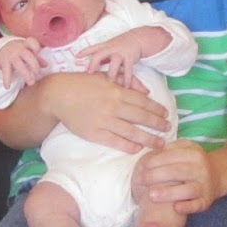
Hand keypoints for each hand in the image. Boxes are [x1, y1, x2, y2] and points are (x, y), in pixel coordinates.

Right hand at [0, 38, 43, 88]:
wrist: (1, 47)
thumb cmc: (19, 50)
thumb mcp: (27, 50)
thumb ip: (37, 57)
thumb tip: (46, 65)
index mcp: (26, 44)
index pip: (31, 42)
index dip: (35, 46)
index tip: (38, 51)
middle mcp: (18, 49)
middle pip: (27, 56)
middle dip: (34, 65)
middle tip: (37, 73)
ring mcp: (11, 56)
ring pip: (19, 65)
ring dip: (26, 74)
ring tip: (31, 83)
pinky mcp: (4, 62)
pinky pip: (6, 71)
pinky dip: (7, 80)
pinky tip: (8, 87)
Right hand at [46, 72, 169, 152]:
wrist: (59, 95)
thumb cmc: (83, 84)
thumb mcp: (105, 77)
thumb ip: (126, 82)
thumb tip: (146, 91)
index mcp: (117, 91)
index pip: (143, 102)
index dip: (156, 109)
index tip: (165, 115)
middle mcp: (113, 106)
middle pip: (142, 117)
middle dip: (158, 124)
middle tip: (168, 129)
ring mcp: (104, 120)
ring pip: (132, 132)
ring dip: (148, 139)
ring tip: (159, 144)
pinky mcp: (94, 133)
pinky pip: (115, 141)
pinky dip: (128, 146)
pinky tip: (138, 149)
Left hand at [77, 31, 145, 87]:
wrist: (137, 38)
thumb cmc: (120, 45)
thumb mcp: (109, 48)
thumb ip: (101, 57)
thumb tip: (90, 66)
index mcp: (105, 46)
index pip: (93, 48)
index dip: (85, 51)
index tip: (77, 56)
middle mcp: (111, 48)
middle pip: (100, 54)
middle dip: (94, 63)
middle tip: (89, 72)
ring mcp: (121, 53)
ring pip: (114, 63)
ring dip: (112, 73)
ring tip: (110, 82)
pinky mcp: (130, 57)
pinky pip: (128, 69)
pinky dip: (127, 78)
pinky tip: (126, 86)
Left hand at [134, 140, 218, 215]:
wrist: (218, 175)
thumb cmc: (194, 162)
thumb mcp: (187, 148)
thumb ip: (172, 147)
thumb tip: (154, 150)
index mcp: (194, 154)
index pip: (171, 157)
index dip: (154, 161)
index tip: (141, 167)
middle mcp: (201, 169)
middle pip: (177, 172)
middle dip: (156, 176)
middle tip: (139, 180)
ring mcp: (205, 186)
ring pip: (187, 190)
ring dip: (169, 193)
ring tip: (151, 195)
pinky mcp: (206, 201)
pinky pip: (197, 205)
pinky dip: (187, 207)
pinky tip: (175, 208)